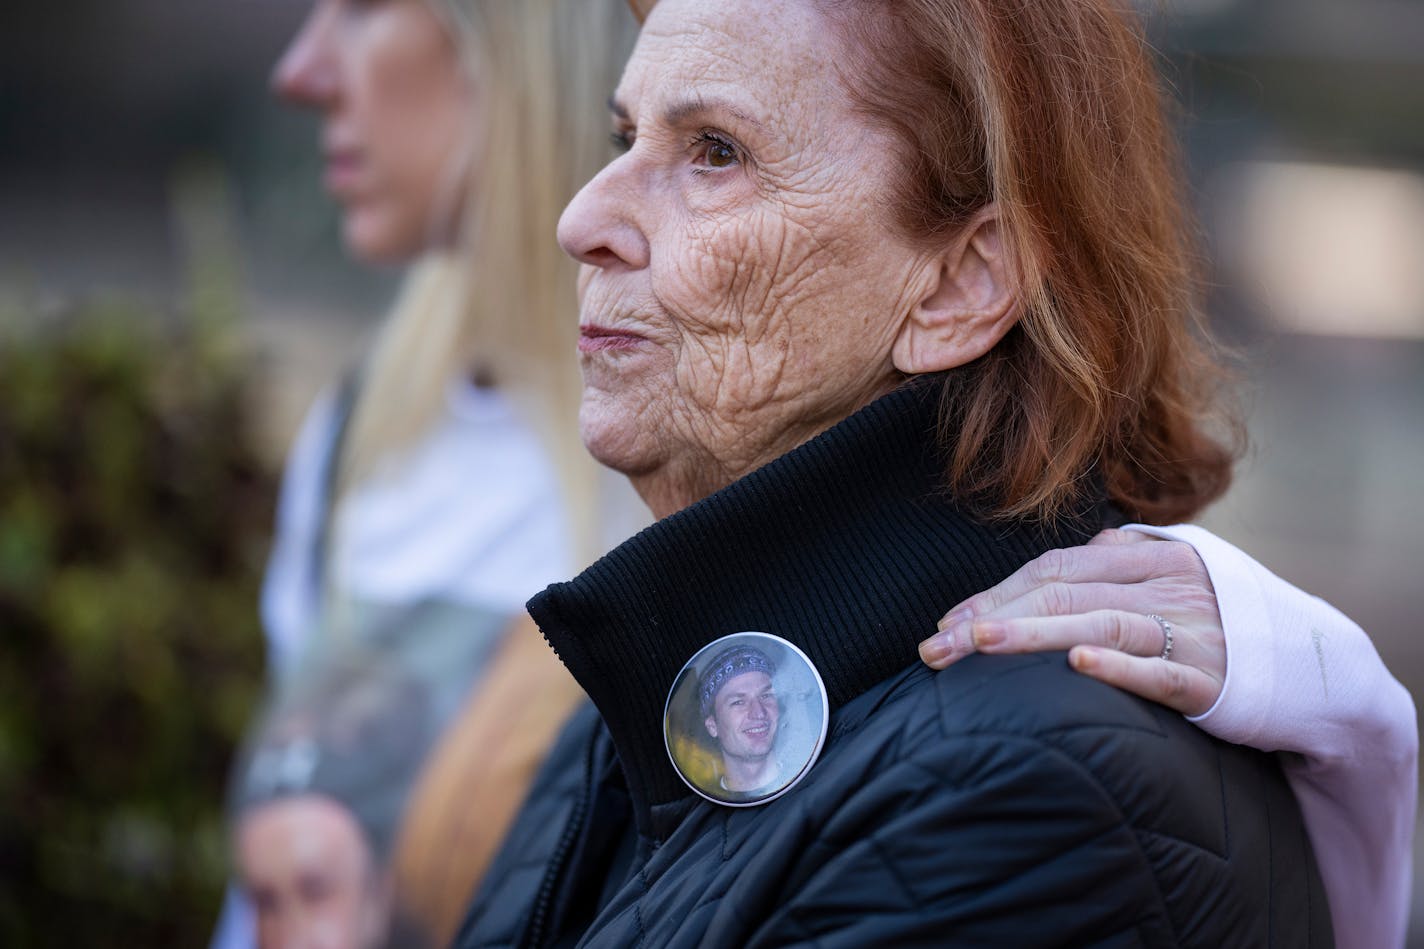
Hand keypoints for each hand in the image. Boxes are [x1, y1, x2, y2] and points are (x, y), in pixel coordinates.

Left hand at [918, 529, 1226, 715]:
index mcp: (1144, 556)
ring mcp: (1190, 627)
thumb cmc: (1214, 624)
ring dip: (1033, 632)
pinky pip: (1161, 670)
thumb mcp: (1164, 581)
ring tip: (980, 645)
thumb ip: (1110, 571)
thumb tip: (1045, 575)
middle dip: (991, 617)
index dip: (993, 594)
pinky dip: (1119, 665)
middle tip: (936, 649)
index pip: (1051, 569)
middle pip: (1061, 591)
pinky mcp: (1214, 677)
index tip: (944, 626)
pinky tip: (1077, 665)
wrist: (1308, 666)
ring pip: (1100, 621)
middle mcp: (1164, 583)